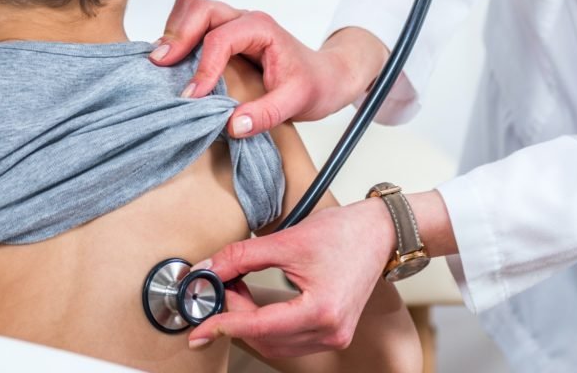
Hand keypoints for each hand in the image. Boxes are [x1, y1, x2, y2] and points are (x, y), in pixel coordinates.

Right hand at [151, 0, 383, 136]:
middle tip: (161, 65)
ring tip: (161, 63)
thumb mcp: (297, 102)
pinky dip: (177, 37)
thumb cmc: (315, 83)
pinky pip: (193, 24)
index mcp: (261, 29)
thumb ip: (266, 114)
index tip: (192, 97)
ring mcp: (232, 25)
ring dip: (174, 31)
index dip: (202, 68)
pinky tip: (171, 64)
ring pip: (193, 9)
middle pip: (200, 8)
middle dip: (177, 34)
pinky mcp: (224, 35)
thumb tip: (233, 125)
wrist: (328, 75)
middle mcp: (244, 20)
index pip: (221, 39)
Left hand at [187, 200, 396, 357]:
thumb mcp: (286, 240)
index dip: (224, 325)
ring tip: (237, 289)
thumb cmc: (342, 232)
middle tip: (218, 288)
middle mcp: (330, 332)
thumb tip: (208, 270)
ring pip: (275, 344)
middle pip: (265, 340)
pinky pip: (290, 339)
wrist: (378, 231)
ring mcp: (334, 336)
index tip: (199, 329)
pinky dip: (267, 325)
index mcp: (321, 312)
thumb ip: (242, 257)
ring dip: (249, 322)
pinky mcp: (333, 331)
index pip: (259, 328)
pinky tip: (256, 302)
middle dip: (235, 317)